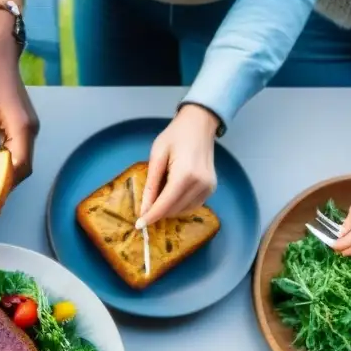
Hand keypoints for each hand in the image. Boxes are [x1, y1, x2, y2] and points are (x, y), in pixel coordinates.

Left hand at [0, 10, 38, 183]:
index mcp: (20, 127)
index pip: (17, 166)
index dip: (5, 187)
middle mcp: (30, 132)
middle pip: (22, 169)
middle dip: (5, 189)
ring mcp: (29, 130)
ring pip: (21, 164)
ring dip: (5, 180)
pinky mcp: (23, 128)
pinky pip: (17, 154)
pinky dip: (5, 167)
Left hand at [137, 104, 218, 227]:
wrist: (199, 124)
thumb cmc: (175, 136)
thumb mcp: (157, 156)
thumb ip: (151, 184)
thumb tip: (145, 209)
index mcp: (185, 174)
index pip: (165, 204)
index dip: (151, 216)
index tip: (138, 225)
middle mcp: (200, 183)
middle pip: (174, 210)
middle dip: (158, 212)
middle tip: (146, 207)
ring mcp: (208, 187)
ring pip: (183, 211)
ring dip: (168, 209)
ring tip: (161, 194)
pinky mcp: (211, 189)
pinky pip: (192, 206)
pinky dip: (179, 206)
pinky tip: (173, 194)